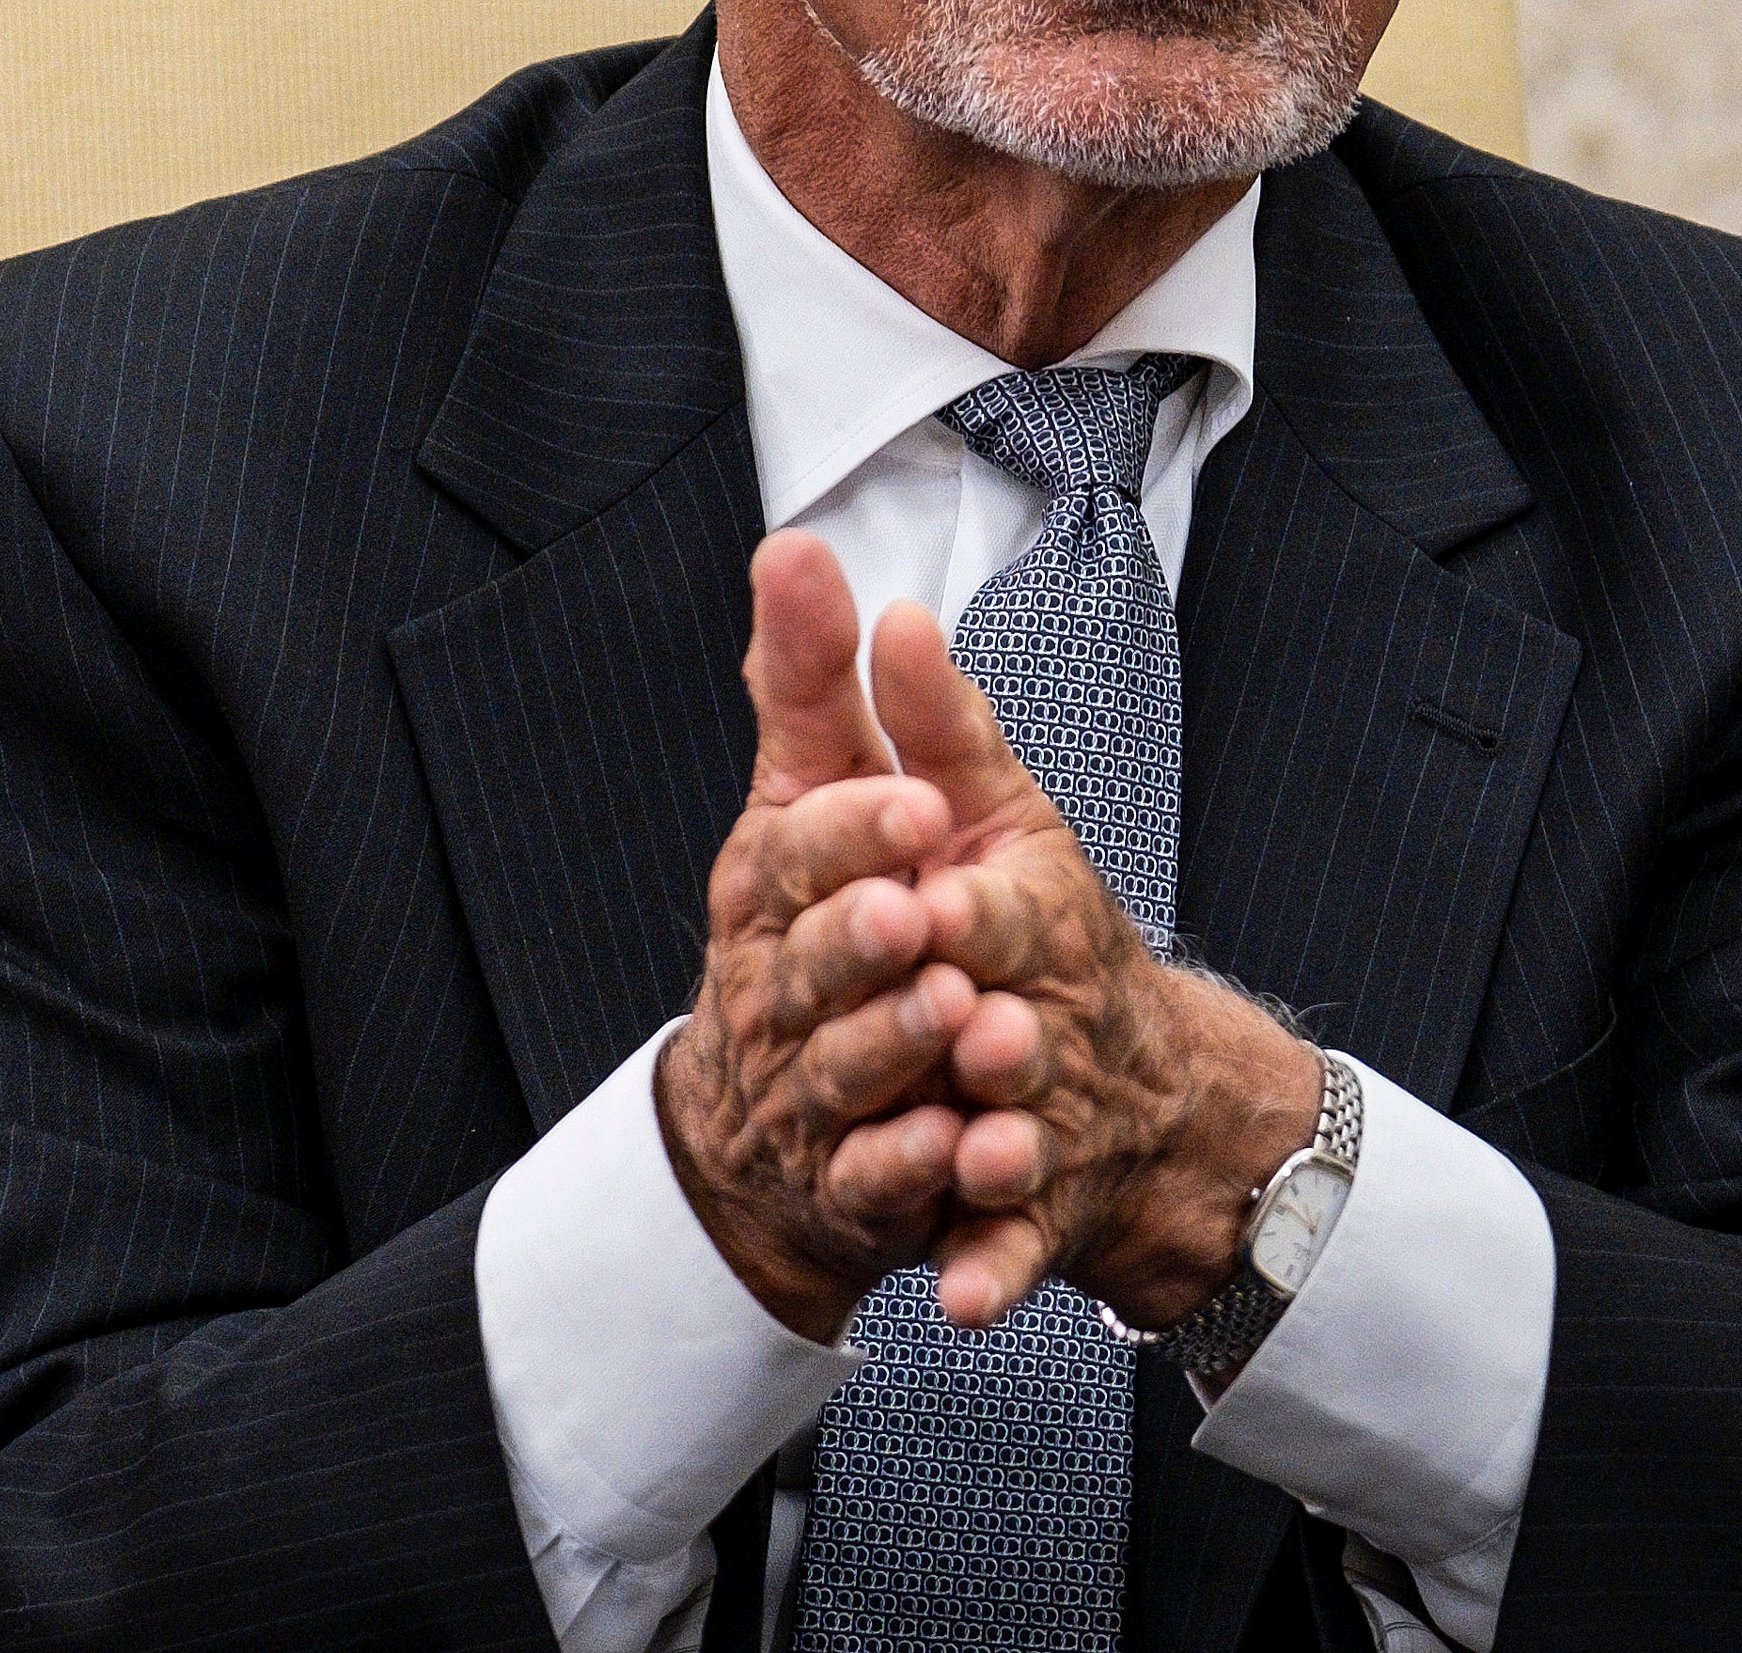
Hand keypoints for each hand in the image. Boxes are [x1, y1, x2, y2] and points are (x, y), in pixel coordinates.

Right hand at [657, 534, 989, 1340]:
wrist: (793, 1115)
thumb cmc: (827, 918)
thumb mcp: (829, 792)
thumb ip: (813, 685)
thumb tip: (794, 549)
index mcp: (771, 889)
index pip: (794, 853)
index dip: (848, 834)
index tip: (912, 808)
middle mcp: (778, 992)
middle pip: (810, 968)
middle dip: (864, 942)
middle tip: (927, 916)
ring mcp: (811, 1098)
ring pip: (849, 1080)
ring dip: (904, 1052)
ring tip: (969, 1025)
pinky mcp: (854, 1188)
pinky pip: (882, 1192)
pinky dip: (923, 1182)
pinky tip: (969, 1157)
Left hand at [865, 601, 1322, 1331]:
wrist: (1128, 1086)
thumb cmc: (1030, 926)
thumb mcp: (982, 809)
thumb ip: (923, 716)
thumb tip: (885, 603)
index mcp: (1026, 916)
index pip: (1001, 909)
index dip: (970, 908)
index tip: (930, 897)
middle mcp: (1038, 1020)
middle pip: (1013, 1028)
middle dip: (990, 1025)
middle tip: (966, 1025)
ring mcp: (1038, 1123)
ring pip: (1019, 1142)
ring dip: (999, 1150)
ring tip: (975, 1156)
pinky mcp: (1026, 1214)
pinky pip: (1008, 1254)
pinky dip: (988, 1277)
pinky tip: (954, 1299)